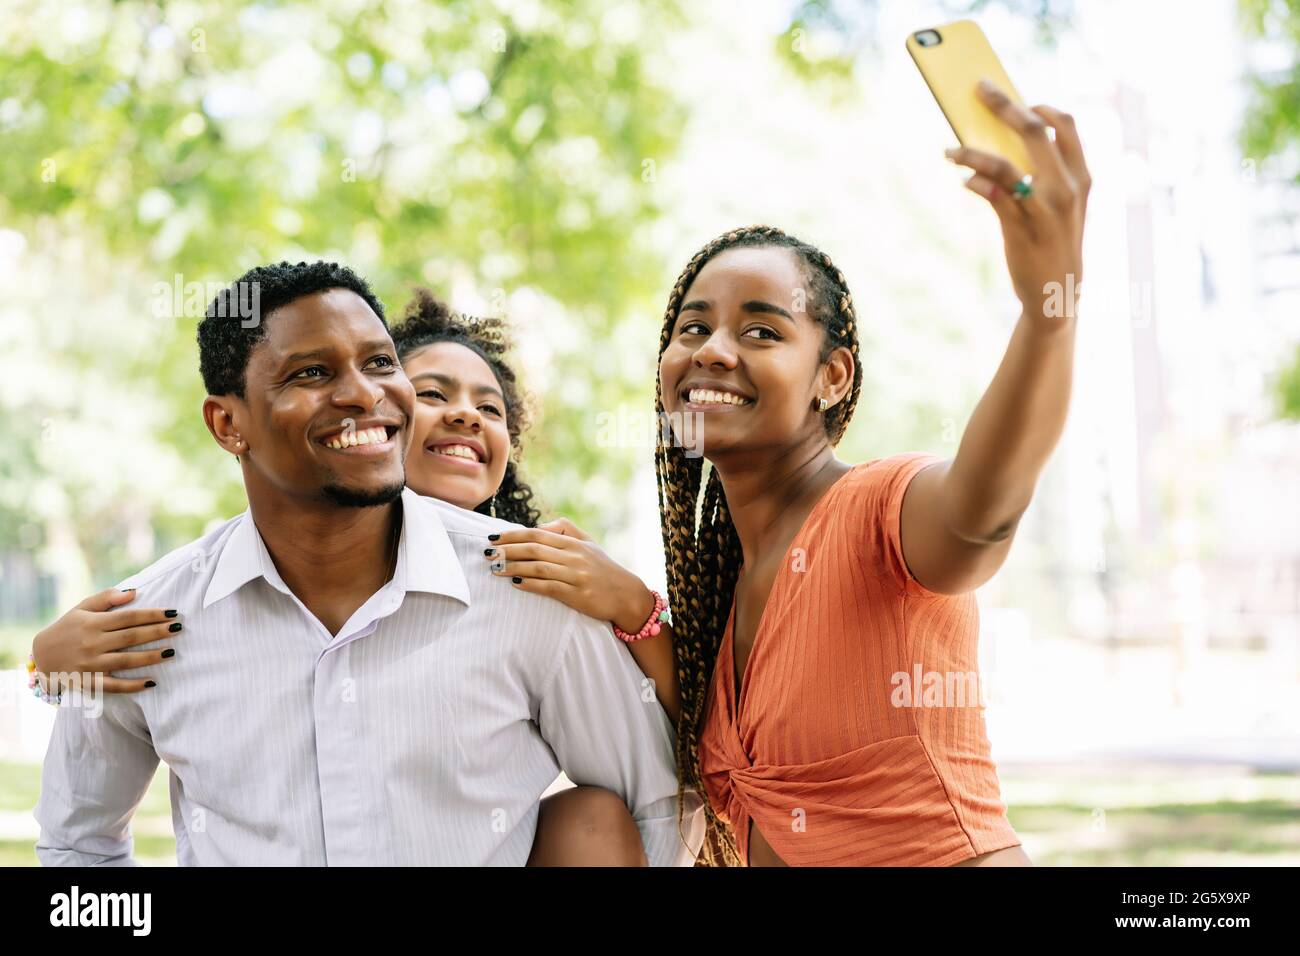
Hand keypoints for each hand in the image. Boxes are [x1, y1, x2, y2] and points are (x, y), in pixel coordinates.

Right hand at [32, 588, 181, 692]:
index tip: (173, 612)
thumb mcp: (82, 608)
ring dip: (150, 657)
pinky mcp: (88, 682)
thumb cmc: (68, 628)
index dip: (152, 614)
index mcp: (93, 623)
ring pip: (126, 661)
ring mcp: (90, 664)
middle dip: (157, 632)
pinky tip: (152, 682)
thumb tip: (134, 592)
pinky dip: (132, 686)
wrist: (41, 656)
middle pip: (131, 637)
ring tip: (171, 652)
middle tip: (179, 628)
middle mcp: (92, 643)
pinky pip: (113, 686)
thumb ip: (106, 598)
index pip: (129, 617)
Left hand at [484, 517, 655, 632]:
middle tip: (487, 553)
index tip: (493, 537)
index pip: (537, 535)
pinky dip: (530, 584)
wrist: (626, 595)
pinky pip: (549, 587)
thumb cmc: (603, 568)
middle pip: (534, 549)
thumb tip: (538, 527)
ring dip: (513, 567)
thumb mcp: (588, 543)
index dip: (513, 535)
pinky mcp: (578, 595)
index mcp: (574, 543)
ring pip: (539, 568)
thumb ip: (565, 530)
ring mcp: (576, 576)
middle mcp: (574, 556)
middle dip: (508, 550)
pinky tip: (515, 583)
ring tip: (494, 568)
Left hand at [945, 77, 1090, 326]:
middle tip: (978, 89)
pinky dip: (974, 182)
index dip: (1039, 105)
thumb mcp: (1060, 205)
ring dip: (971, 152)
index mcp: (1081, 175)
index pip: (1066, 124)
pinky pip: (992, 195)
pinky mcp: (1021, 228)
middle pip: (1033, 130)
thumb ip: (1042, 174)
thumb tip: (999, 144)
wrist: (1056, 294)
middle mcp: (1066, 185)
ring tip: (949, 150)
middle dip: (1003, 104)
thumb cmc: (1053, 242)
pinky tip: (964, 181)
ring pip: (1004, 163)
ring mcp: (1044, 207)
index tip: (1015, 97)